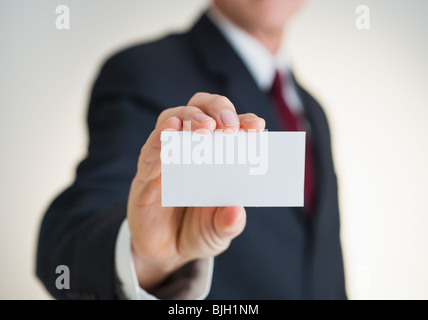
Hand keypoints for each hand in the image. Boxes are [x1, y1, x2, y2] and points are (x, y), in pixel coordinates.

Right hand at [127, 92, 265, 290]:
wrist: (165, 253)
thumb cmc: (197, 232)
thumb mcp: (219, 233)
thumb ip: (229, 224)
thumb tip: (236, 212)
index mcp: (216, 157)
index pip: (229, 126)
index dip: (243, 121)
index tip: (256, 126)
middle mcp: (191, 150)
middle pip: (200, 108)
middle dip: (218, 108)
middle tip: (230, 125)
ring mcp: (166, 159)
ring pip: (172, 119)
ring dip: (190, 118)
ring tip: (206, 127)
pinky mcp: (146, 174)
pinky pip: (150, 150)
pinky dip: (159, 137)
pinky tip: (171, 131)